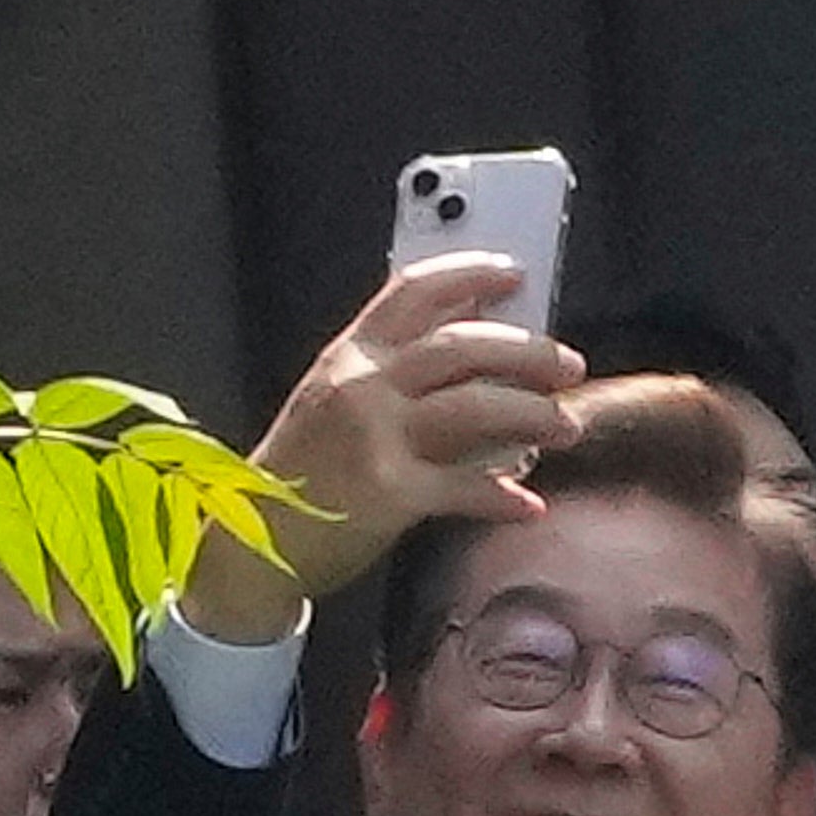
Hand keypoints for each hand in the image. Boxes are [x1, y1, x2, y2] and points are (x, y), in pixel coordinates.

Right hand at [192, 256, 582, 638]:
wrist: (248, 542)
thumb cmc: (300, 474)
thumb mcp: (332, 403)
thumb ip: (389, 374)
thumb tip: (471, 355)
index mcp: (349, 356)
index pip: (413, 290)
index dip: (469, 274)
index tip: (514, 272)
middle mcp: (362, 385)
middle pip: (461, 346)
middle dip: (527, 351)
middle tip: (567, 364)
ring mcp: (375, 437)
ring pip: (474, 406)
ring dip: (532, 414)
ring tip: (565, 426)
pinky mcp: (390, 492)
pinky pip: (465, 486)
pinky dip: (502, 495)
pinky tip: (527, 503)